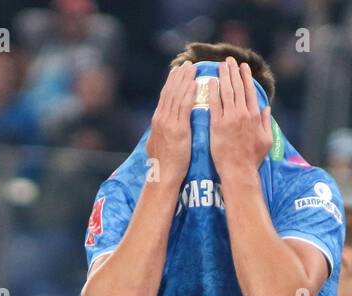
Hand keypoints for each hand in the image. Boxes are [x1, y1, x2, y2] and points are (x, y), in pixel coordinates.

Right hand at [145, 61, 195, 187]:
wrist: (163, 176)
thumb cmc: (163, 165)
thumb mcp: (157, 145)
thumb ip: (160, 133)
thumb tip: (159, 129)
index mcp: (157, 121)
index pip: (164, 96)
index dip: (171, 82)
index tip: (177, 71)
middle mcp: (161, 118)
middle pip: (170, 92)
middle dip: (178, 76)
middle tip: (186, 64)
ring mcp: (169, 123)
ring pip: (176, 96)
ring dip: (185, 80)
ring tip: (192, 68)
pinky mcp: (178, 129)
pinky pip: (184, 107)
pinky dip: (188, 93)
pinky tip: (194, 84)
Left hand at [208, 57, 272, 178]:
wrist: (239, 171)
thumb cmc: (252, 159)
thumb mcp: (266, 140)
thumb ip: (266, 122)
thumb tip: (267, 109)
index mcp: (255, 116)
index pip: (250, 91)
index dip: (245, 77)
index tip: (242, 67)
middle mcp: (243, 114)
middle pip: (237, 87)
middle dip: (233, 71)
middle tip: (228, 60)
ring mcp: (229, 118)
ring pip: (226, 92)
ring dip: (223, 76)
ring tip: (219, 65)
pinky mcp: (217, 125)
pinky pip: (214, 103)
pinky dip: (213, 91)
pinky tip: (210, 82)